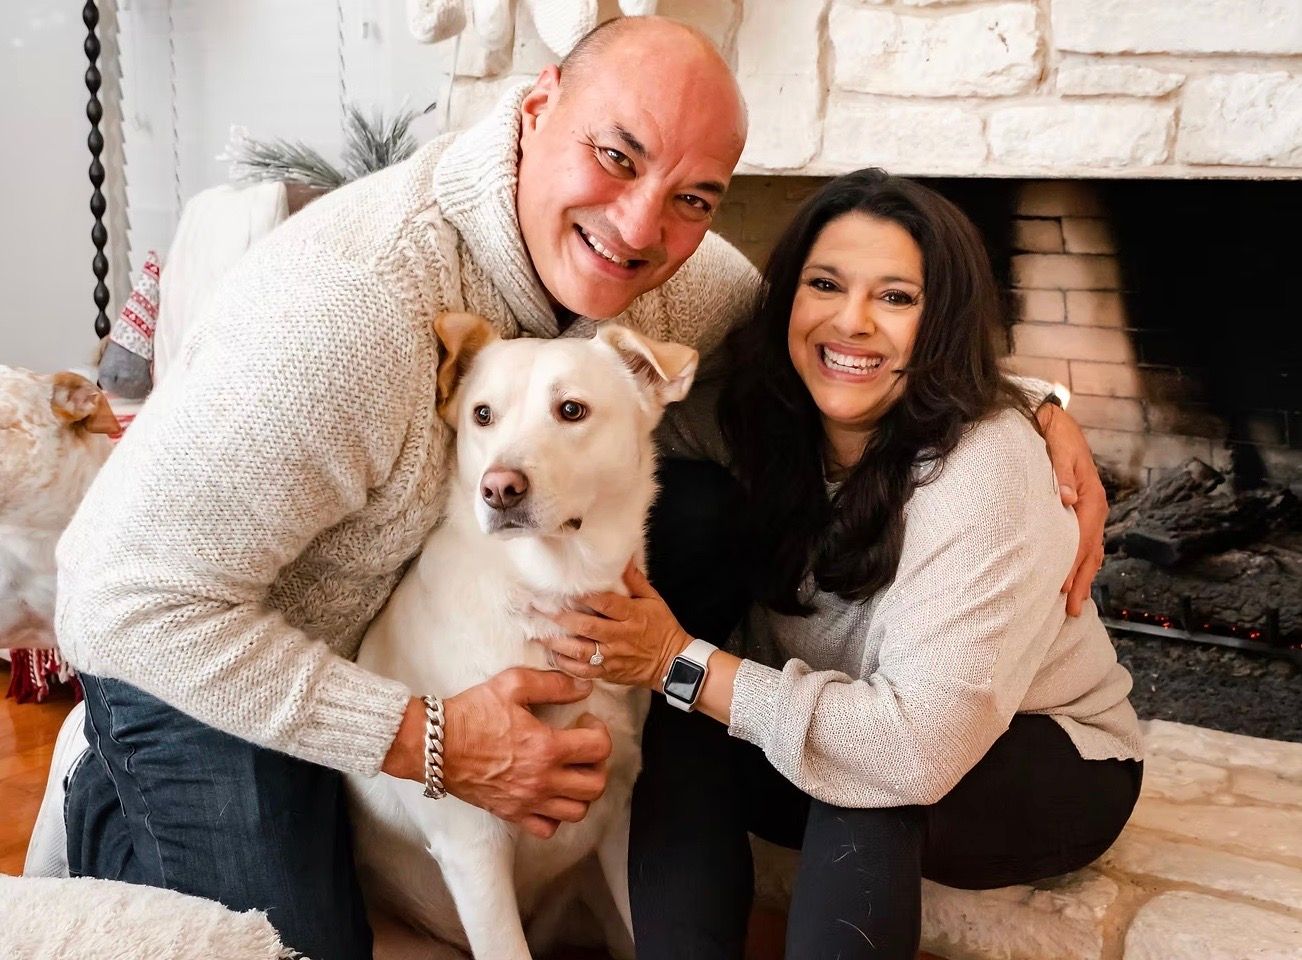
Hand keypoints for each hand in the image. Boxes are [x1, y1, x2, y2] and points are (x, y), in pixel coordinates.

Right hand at [381, 669, 610, 838]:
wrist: (435, 745)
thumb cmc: (472, 713)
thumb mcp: (513, 684)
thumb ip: (553, 685)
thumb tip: (583, 688)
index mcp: (547, 747)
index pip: (599, 748)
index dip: (600, 730)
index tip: (585, 721)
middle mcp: (542, 780)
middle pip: (596, 785)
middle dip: (597, 763)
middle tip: (582, 747)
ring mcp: (528, 801)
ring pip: (578, 811)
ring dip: (581, 791)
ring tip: (569, 772)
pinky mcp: (511, 814)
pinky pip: (548, 828)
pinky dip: (556, 815)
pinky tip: (549, 794)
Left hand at [540, 561, 690, 689]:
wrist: (673, 663)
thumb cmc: (662, 627)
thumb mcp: (653, 599)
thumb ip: (635, 579)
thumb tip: (623, 557)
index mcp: (632, 616)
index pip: (606, 604)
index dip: (585, 597)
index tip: (564, 589)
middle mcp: (620, 636)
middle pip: (587, 627)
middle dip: (561, 618)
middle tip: (538, 607)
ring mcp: (613, 656)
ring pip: (581, 651)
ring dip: (557, 643)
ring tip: (537, 633)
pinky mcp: (608, 673)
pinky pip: (583, 671)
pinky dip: (566, 665)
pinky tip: (552, 655)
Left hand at [1037, 403, 1108, 616]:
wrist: (1056, 421)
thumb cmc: (1056, 436)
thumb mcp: (1059, 449)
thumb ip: (1061, 473)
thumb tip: (1066, 498)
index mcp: (1091, 497)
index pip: (1083, 539)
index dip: (1073, 565)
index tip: (1063, 587)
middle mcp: (1094, 508)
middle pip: (1091, 552)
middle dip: (1082, 581)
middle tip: (1073, 610)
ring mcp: (1090, 512)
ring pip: (1090, 551)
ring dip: (1083, 577)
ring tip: (1075, 604)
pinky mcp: (1081, 512)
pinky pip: (1085, 544)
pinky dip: (1081, 563)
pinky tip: (1074, 578)